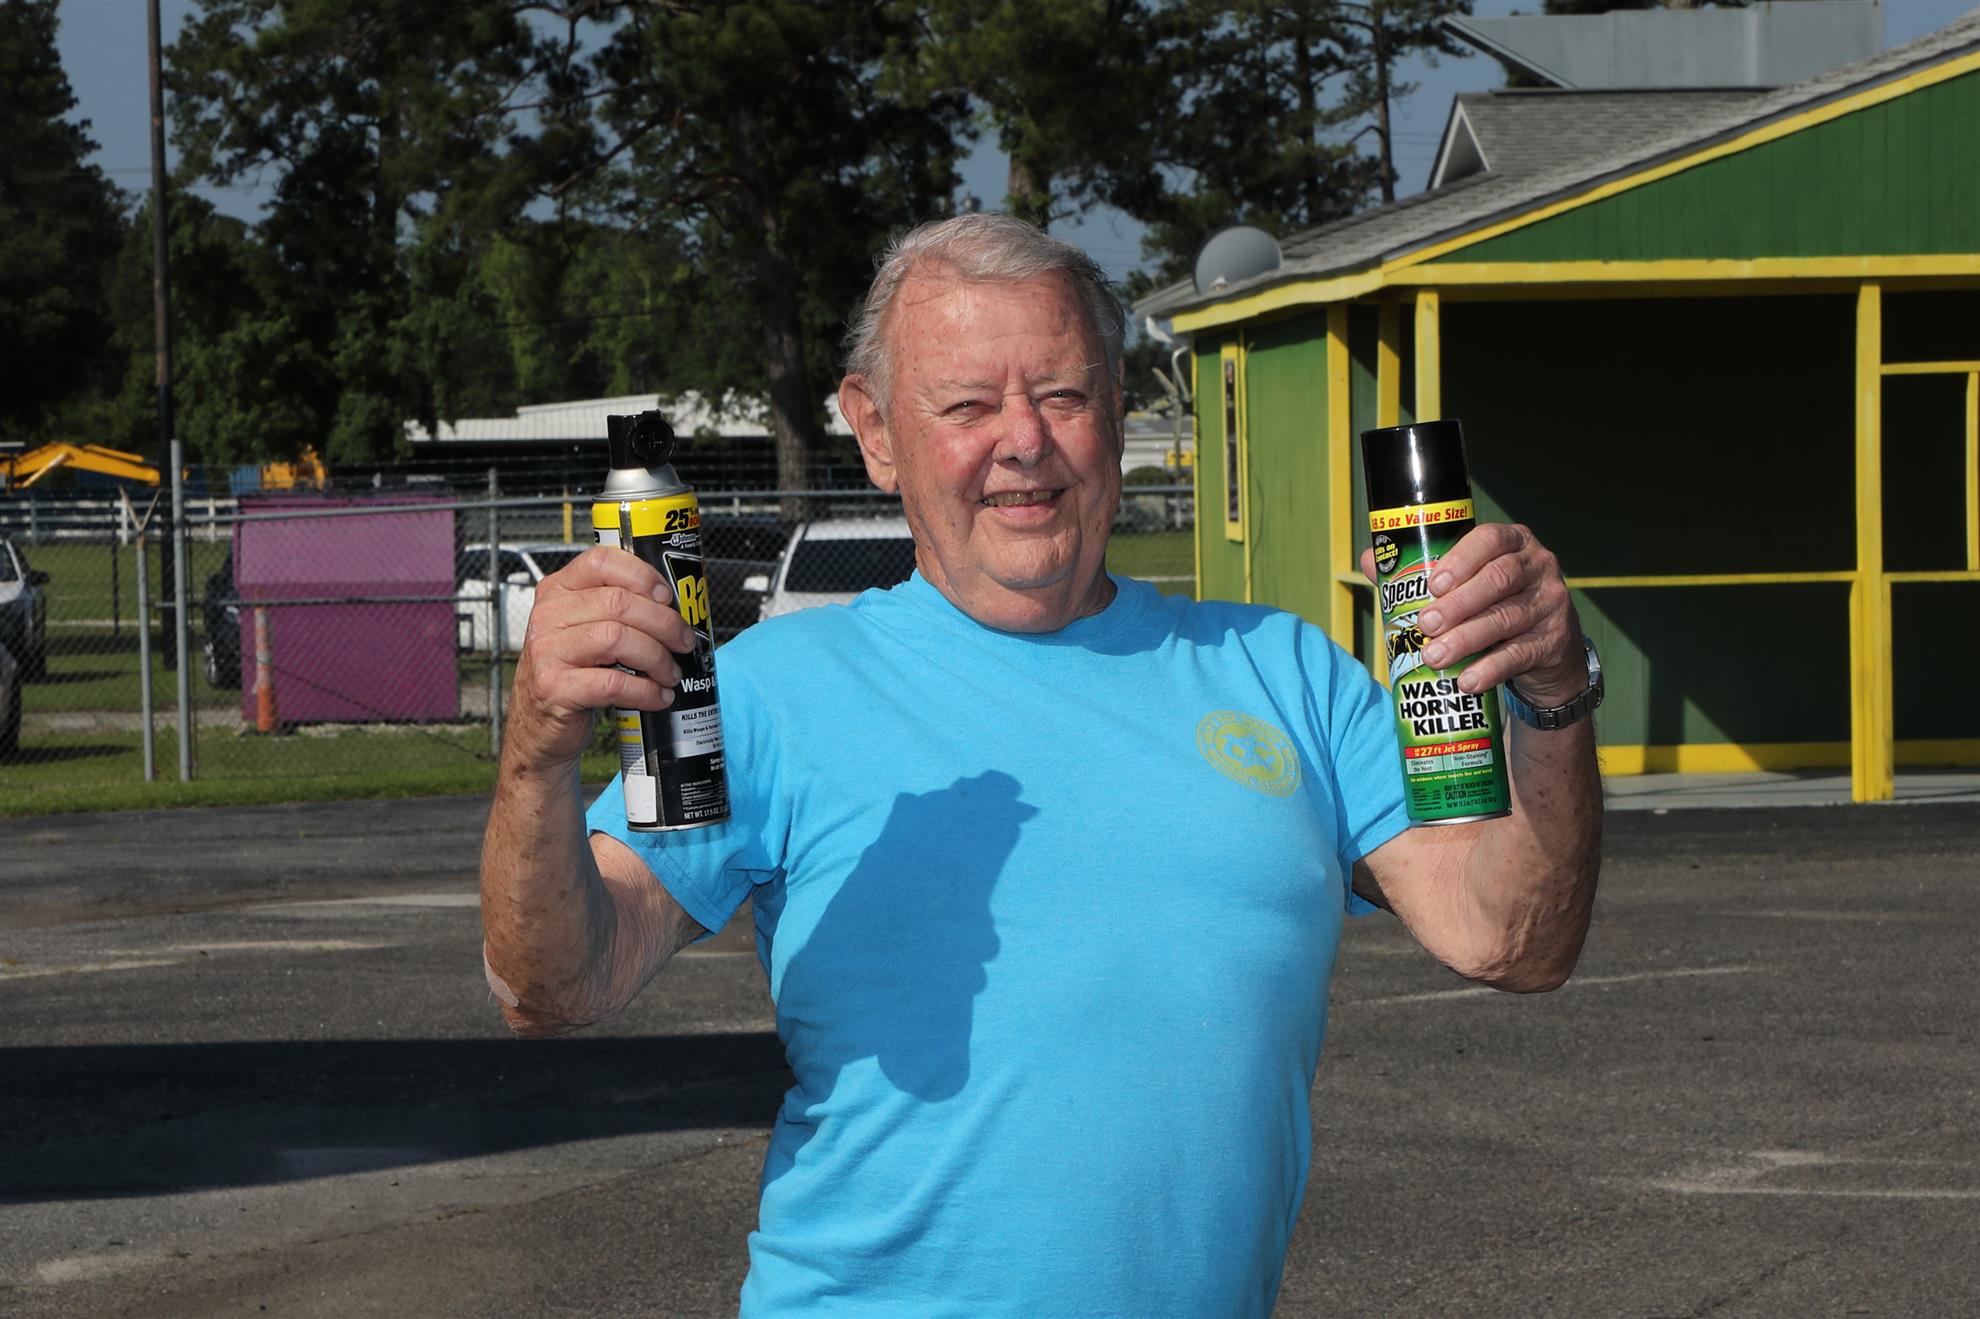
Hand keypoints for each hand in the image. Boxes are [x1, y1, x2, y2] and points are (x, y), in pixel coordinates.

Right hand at [504, 547, 699, 769]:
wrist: (538, 724)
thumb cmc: (569, 673)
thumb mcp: (582, 631)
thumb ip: (614, 612)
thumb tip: (672, 609)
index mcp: (558, 591)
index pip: (601, 561)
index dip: (641, 575)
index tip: (667, 597)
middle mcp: (548, 616)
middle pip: (618, 602)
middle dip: (663, 623)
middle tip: (683, 642)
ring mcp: (547, 652)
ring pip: (617, 638)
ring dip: (656, 658)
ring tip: (670, 673)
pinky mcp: (555, 688)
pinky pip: (612, 683)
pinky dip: (645, 691)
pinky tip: (657, 696)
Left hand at [1360, 522, 1584, 705]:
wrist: (1546, 649)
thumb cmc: (1493, 606)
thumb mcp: (1467, 585)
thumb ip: (1422, 572)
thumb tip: (1371, 559)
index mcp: (1513, 542)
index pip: (1491, 539)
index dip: (1462, 559)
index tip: (1433, 585)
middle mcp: (1538, 566)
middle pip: (1499, 580)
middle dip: (1458, 604)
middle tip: (1425, 625)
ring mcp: (1551, 603)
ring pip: (1506, 618)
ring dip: (1466, 639)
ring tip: (1434, 656)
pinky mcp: (1555, 640)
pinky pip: (1520, 654)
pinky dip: (1490, 669)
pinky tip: (1467, 681)